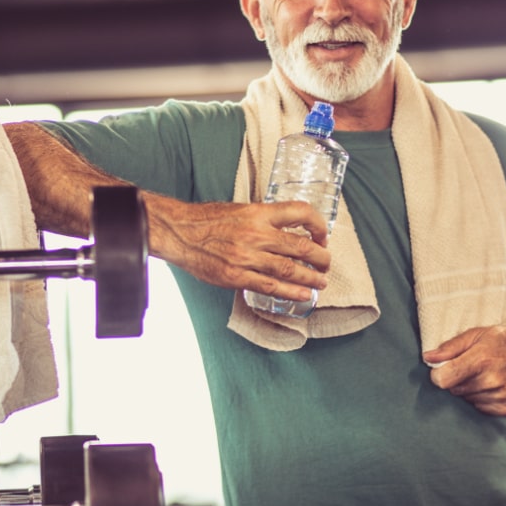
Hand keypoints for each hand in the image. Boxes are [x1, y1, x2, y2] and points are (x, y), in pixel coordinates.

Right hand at [148, 195, 331, 299]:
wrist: (179, 232)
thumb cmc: (208, 220)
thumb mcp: (241, 209)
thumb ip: (264, 219)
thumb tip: (289, 229)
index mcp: (259, 213)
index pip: (300, 212)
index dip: (318, 225)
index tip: (322, 236)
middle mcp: (257, 233)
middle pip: (301, 246)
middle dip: (320, 258)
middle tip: (326, 264)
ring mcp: (247, 257)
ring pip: (290, 269)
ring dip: (311, 278)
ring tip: (321, 283)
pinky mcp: (236, 276)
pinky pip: (271, 287)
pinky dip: (291, 293)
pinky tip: (303, 296)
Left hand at [423, 325, 505, 415]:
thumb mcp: (477, 334)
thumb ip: (450, 347)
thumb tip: (427, 357)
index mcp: (481, 359)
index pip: (443, 379)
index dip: (437, 374)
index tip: (440, 369)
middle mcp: (491, 381)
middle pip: (453, 389)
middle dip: (454, 379)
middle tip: (467, 366)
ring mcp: (500, 397)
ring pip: (466, 398)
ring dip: (467, 388)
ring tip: (482, 373)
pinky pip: (479, 407)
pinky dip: (480, 397)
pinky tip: (490, 383)